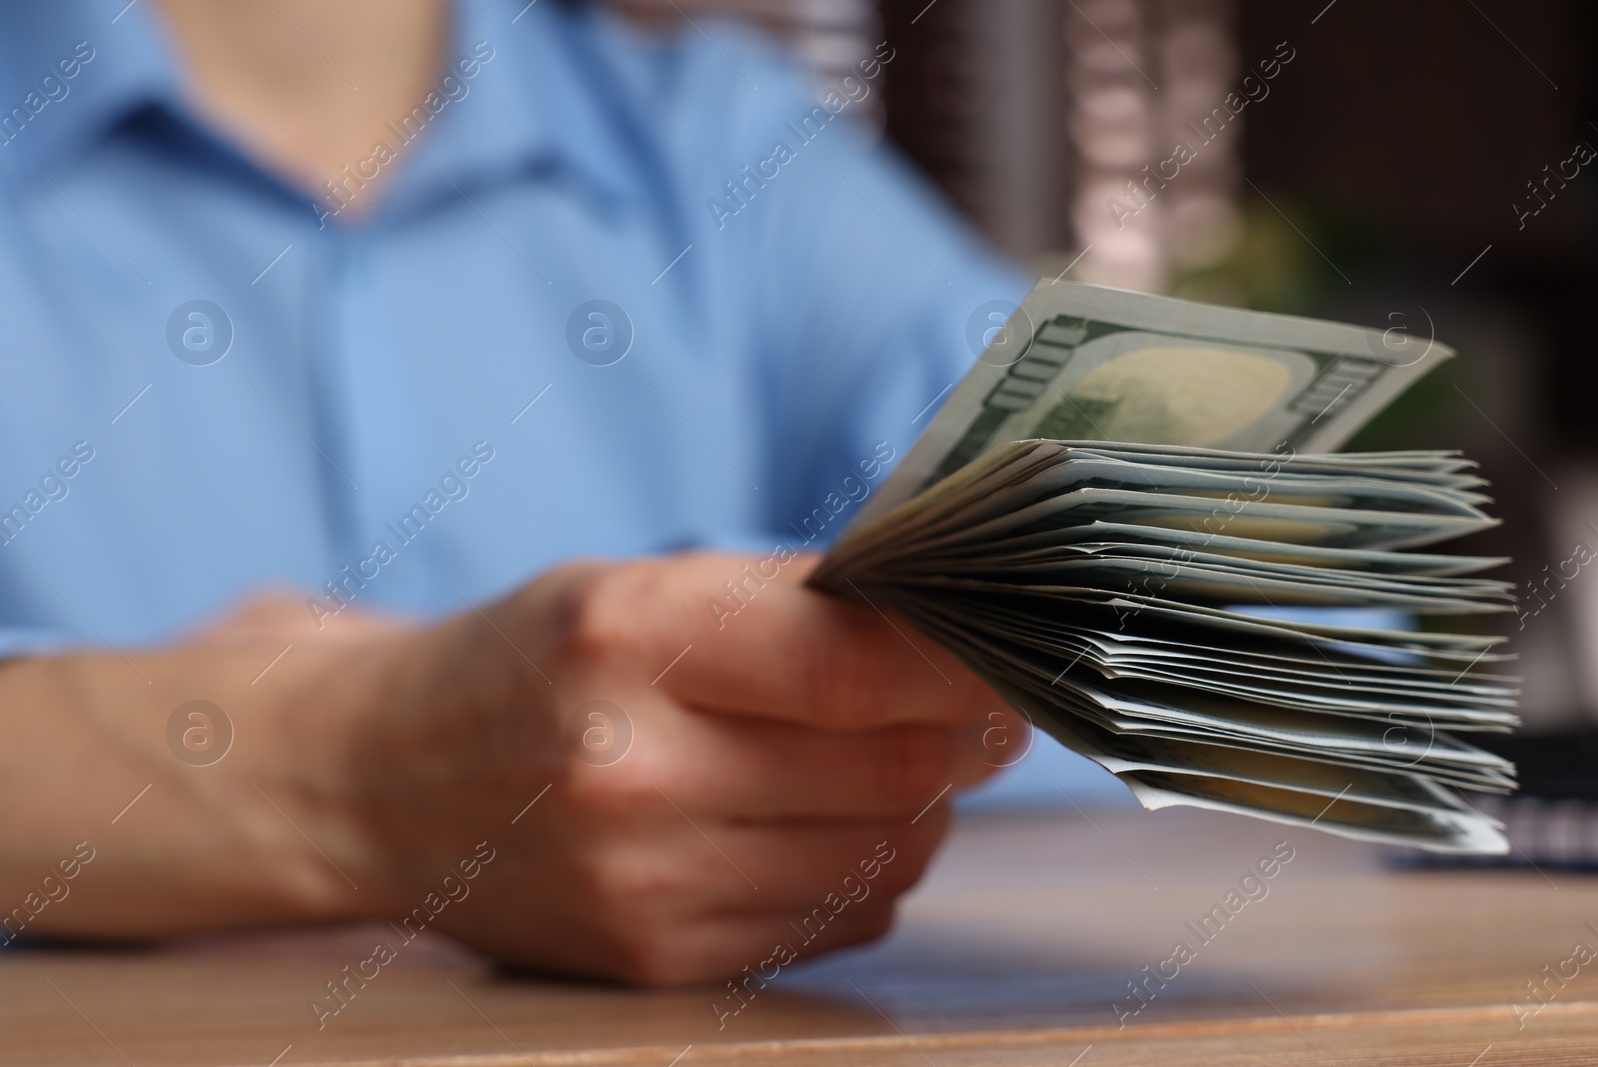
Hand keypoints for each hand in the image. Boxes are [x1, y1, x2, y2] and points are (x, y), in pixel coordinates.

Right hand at [340, 552, 1013, 983]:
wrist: (380, 782)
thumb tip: (952, 629)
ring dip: (920, 801)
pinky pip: (838, 917)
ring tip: (887, 756)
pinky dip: (864, 866)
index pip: (859, 665)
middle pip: (894, 768)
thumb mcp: (637, 585)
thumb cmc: (530, 662)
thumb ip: (793, 601)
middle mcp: (633, 773)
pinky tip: (819, 821)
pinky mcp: (658, 960)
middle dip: (964, 731)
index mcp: (626, 640)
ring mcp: (644, 885)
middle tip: (980, 700)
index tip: (1011, 644)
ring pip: (886, 852)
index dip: (963, 659)